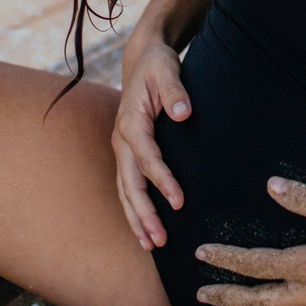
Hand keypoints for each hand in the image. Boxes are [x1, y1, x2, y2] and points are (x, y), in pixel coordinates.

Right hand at [112, 38, 190, 249]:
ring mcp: (121, 148)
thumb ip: (175, 91)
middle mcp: (121, 139)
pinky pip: (127, 186)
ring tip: (151, 246)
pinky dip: (133, 209)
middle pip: (130, 184)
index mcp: (131, 121)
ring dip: (136, 218)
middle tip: (160, 241)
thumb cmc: (157, 66)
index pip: (147, 158)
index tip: (179, 201)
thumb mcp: (166, 69)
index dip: (162, 181)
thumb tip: (184, 113)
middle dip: (144, 213)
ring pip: (125, 190)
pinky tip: (144, 229)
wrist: (141, 59)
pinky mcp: (127, 153)